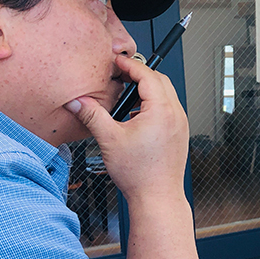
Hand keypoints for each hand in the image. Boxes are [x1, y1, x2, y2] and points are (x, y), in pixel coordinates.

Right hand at [64, 55, 188, 203]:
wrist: (157, 197)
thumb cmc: (140, 174)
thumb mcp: (109, 139)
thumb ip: (92, 115)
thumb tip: (78, 102)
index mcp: (162, 110)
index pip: (147, 75)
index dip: (130, 65)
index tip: (118, 61)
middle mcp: (176, 114)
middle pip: (161, 81)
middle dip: (140, 74)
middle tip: (121, 74)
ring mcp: (181, 124)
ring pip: (167, 95)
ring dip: (148, 89)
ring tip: (127, 96)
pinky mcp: (180, 134)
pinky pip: (170, 109)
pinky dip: (155, 104)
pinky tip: (137, 116)